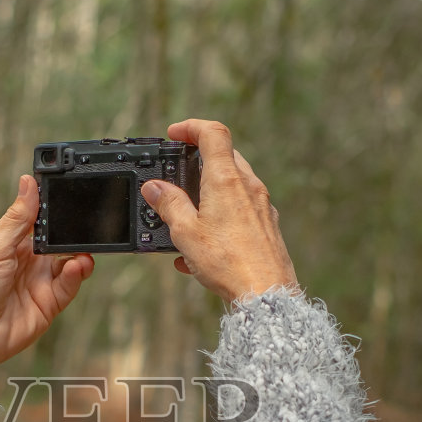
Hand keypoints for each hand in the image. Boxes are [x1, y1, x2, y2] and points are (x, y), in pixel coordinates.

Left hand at [0, 175, 94, 379]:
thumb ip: (18, 217)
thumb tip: (28, 182)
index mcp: (12, 244)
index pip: (39, 222)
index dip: (54, 211)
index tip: (69, 197)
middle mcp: (28, 263)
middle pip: (59, 243)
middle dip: (73, 234)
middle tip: (83, 226)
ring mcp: (39, 284)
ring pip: (69, 264)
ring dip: (79, 255)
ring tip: (83, 251)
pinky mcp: (49, 305)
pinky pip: (69, 286)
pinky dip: (76, 275)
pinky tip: (76, 267)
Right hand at [139, 119, 299, 304]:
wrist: (266, 294)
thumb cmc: (228, 263)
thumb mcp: (186, 232)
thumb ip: (169, 204)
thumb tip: (155, 187)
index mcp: (226, 180)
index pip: (213, 133)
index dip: (192, 127)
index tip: (175, 134)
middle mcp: (248, 187)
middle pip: (225, 157)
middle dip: (199, 161)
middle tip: (178, 175)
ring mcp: (261, 207)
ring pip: (233, 186)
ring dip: (208, 193)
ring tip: (186, 218)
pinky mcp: (266, 227)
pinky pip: (240, 211)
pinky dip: (221, 217)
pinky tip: (203, 247)